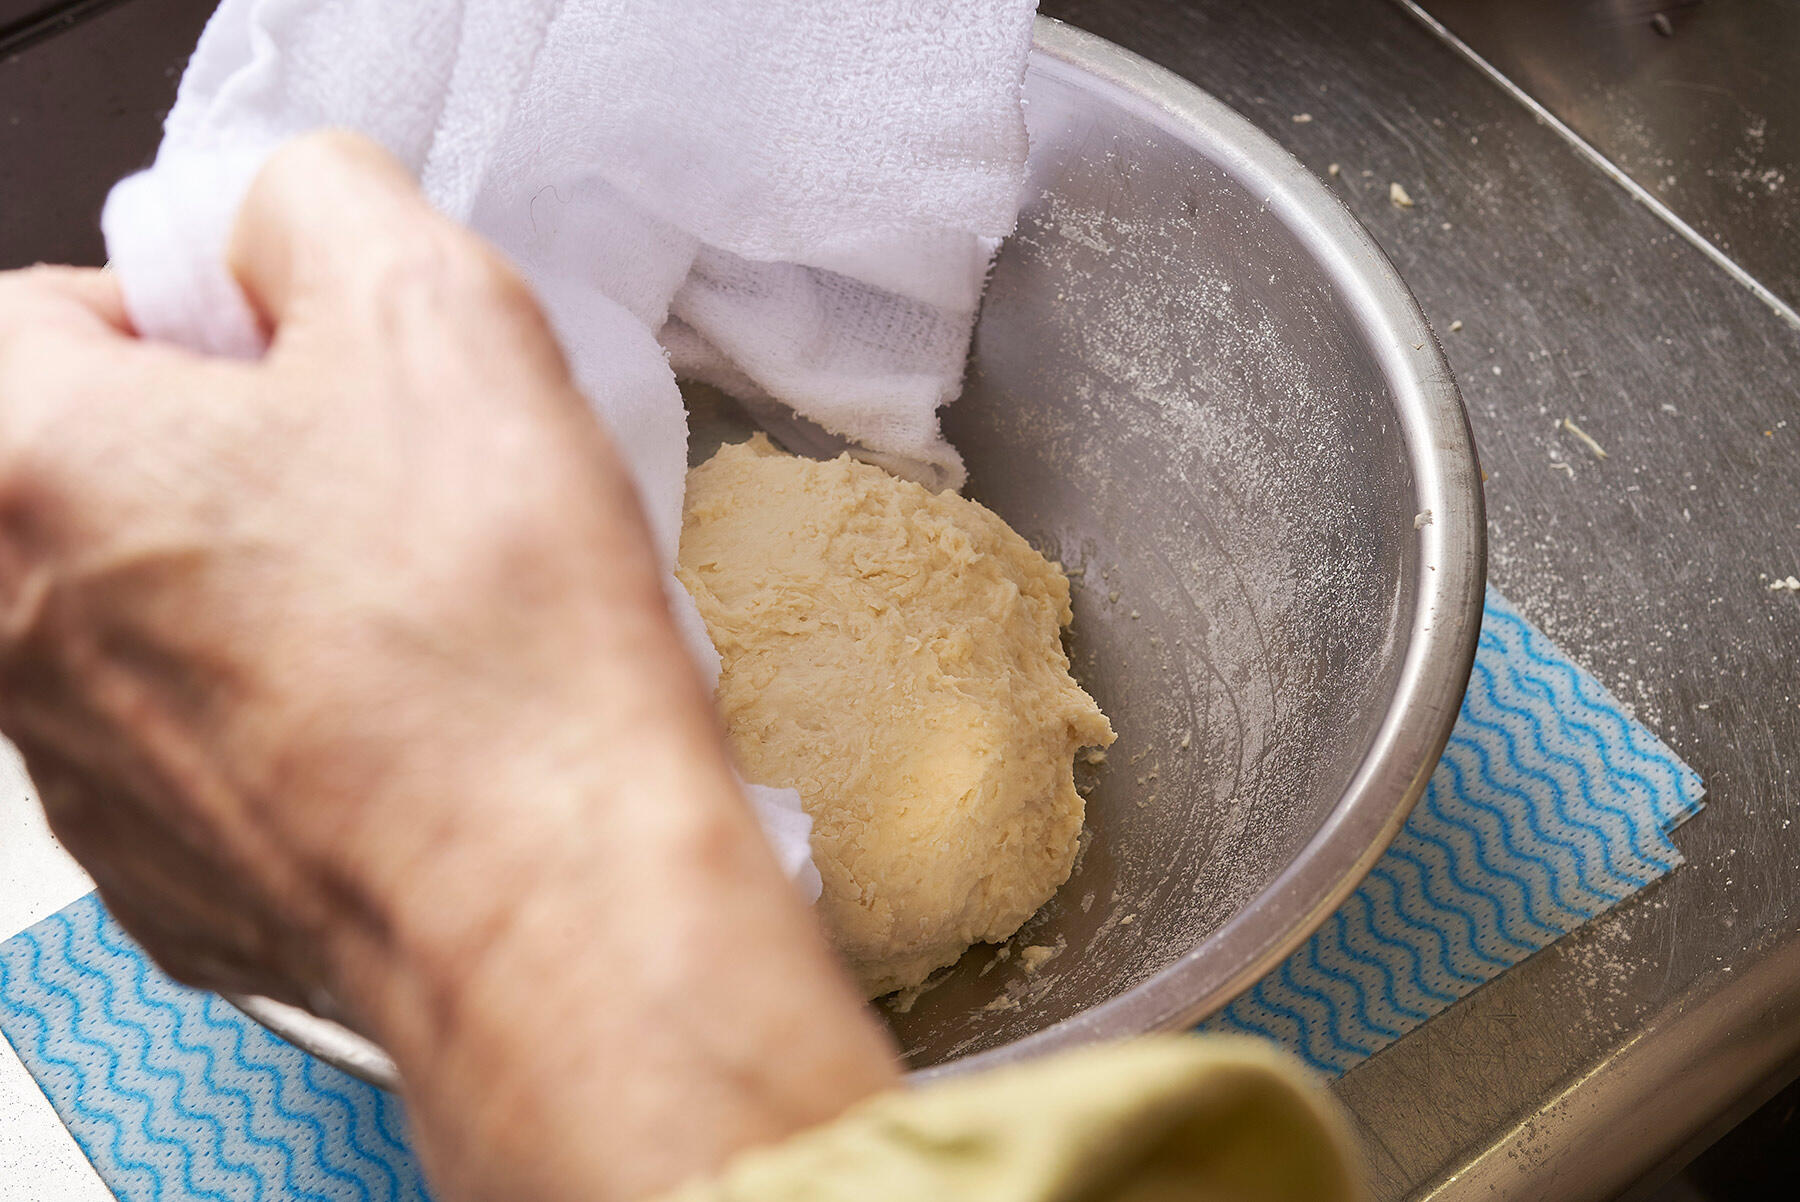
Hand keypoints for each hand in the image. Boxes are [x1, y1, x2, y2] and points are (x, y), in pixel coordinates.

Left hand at [0, 132, 894, 1200]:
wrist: (553, 901)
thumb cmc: (488, 640)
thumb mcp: (439, 310)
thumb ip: (321, 204)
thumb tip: (286, 229)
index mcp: (22, 466)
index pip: (44, 310)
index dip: (202, 318)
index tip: (310, 370)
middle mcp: (5, 633)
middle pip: (94, 467)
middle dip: (233, 452)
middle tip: (387, 478)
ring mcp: (75, 773)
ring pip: (155, 608)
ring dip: (263, 583)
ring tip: (416, 611)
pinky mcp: (158, 872)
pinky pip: (207, 736)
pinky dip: (289, 709)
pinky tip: (406, 713)